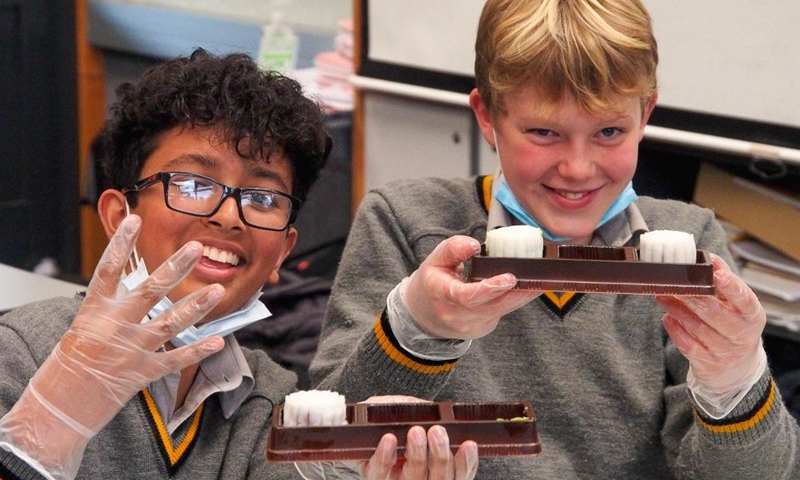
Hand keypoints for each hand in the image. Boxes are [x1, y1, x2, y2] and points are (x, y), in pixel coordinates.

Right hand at [0, 214, 225, 478]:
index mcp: (94, 311)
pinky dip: (198, 350)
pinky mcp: (143, 372)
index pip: (108, 269)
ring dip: (197, 305)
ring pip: (170, 322)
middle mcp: (115, 326)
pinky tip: (218, 340)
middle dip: (176, 267)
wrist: (60, 406)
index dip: (120, 243)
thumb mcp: (83, 326)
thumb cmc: (71, 363)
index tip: (135, 219)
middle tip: (196, 247)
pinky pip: (175, 359)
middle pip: (151, 290)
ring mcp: (131, 349)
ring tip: (218, 289)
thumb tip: (139, 283)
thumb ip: (112, 306)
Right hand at [294, 396, 478, 479]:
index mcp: (380, 472)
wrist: (411, 434)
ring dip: (440, 454)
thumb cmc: (391, 425)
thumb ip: (385, 412)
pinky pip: (462, 476)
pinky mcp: (451, 478)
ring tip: (438, 431)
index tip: (389, 438)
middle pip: (413, 476)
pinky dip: (466, 461)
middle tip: (416, 431)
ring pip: (439, 478)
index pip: (379, 471)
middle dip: (417, 454)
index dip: (383, 456)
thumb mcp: (377, 419)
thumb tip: (402, 406)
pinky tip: (468, 445)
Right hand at [400, 235, 539, 340]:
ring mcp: (472, 325)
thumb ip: (453, 249)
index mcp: (442, 295)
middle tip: (538, 276)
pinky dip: (514, 299)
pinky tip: (525, 286)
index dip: (490, 288)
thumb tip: (475, 244)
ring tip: (540, 279)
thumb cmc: (432, 283)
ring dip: (523, 294)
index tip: (510, 278)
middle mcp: (458, 315)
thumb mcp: (434, 261)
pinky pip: (503, 312)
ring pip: (503, 310)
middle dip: (519, 291)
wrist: (425, 316)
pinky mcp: (483, 328)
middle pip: (494, 305)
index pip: (468, 296)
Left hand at [657, 253, 766, 414]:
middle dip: (692, 297)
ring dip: (677, 310)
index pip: (745, 299)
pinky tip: (667, 318)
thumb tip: (709, 259)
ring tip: (662, 296)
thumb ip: (723, 281)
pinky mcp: (709, 365)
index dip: (731, 287)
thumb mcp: (734, 305)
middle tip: (674, 283)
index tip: (716, 274)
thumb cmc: (732, 325)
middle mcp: (742, 335)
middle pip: (716, 314)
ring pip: (698, 329)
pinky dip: (676, 331)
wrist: (736, 366)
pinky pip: (689, 346)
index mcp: (752, 315)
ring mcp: (726, 352)